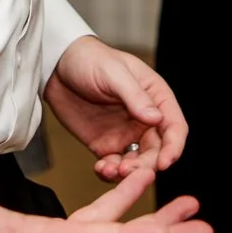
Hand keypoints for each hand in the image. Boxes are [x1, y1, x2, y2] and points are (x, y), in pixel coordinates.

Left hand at [43, 35, 188, 181]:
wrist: (57, 67)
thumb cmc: (90, 60)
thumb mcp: (114, 73)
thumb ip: (135, 97)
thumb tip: (157, 118)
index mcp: (156, 97)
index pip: (174, 126)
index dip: (173, 147)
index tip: (164, 162)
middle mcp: (145, 119)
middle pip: (158, 150)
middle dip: (148, 164)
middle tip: (129, 169)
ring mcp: (126, 133)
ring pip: (138, 161)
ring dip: (130, 171)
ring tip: (112, 170)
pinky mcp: (106, 144)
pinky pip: (114, 165)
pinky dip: (111, 172)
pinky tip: (101, 169)